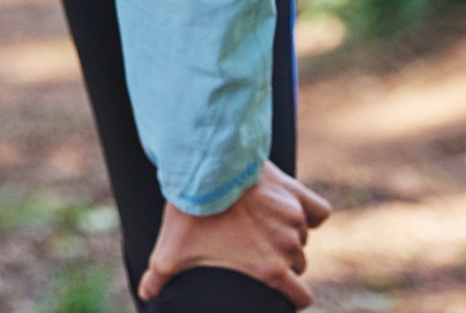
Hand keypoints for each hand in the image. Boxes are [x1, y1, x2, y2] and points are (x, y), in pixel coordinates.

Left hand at [136, 161, 330, 307]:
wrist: (205, 167)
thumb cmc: (190, 213)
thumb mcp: (170, 251)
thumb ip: (159, 278)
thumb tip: (146, 295)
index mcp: (269, 268)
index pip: (301, 298)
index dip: (291, 297)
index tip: (278, 290)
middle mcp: (289, 245)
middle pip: (299, 264)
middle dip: (283, 261)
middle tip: (257, 249)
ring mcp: (294, 217)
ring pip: (303, 237)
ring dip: (290, 235)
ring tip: (263, 226)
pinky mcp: (295, 191)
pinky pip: (319, 210)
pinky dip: (311, 212)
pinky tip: (295, 211)